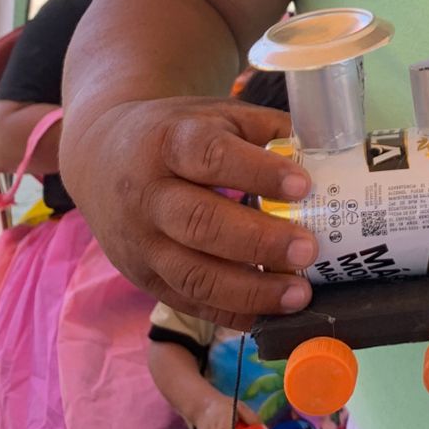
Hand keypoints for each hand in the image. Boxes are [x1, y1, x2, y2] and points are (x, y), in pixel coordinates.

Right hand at [61, 96, 317, 327]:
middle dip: (259, 242)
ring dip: (250, 290)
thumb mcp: (214, 114)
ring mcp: (141, 242)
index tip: (304, 186)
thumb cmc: (175, 134)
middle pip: (200, 223)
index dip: (258, 173)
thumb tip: (327, 148)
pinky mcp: (142, 278)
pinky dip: (231, 313)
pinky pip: (188, 302)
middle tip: (309, 250)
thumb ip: (266, 129)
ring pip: (192, 274)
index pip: (211, 156)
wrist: (101, 157)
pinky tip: (270, 314)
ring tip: (299, 294)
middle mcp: (148, 194)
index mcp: (169, 142)